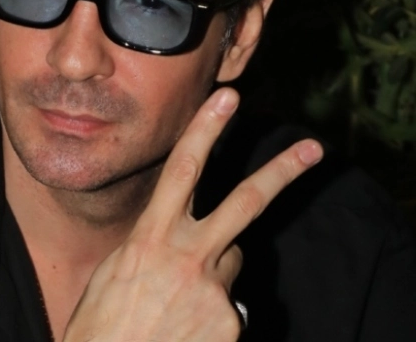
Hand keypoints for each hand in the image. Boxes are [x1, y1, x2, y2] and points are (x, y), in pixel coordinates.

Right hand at [62, 87, 322, 340]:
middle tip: (314, 148)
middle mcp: (187, 258)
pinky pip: (231, 309)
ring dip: (213, 274)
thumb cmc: (101, 330)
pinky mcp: (230, 324)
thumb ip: (153, 248)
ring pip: (232, 261)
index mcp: (150, 239)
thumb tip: (185, 242)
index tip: (228, 97)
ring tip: (175, 309)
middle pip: (245, 203)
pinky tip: (184, 336)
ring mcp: (212, 292)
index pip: (183, 171)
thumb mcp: (115, 274)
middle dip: (282, 172)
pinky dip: (213, 319)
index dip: (206, 130)